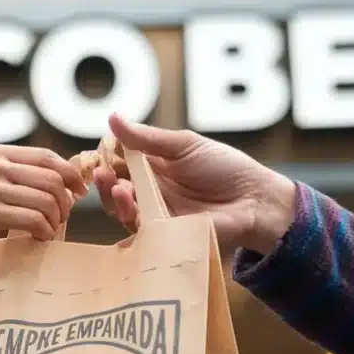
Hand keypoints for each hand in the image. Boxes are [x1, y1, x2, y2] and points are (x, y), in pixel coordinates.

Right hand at [0, 145, 87, 250]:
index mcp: (0, 153)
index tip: (81, 191)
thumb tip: (68, 181)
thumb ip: (22, 174)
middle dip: (65, 201)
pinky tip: (41, 237)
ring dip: (56, 219)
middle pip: (51, 179)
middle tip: (63, 217)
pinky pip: (32, 219)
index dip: (71, 174)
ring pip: (45, 200)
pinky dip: (44, 231)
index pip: (48, 157)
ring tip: (51, 229)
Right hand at [93, 114, 298, 254]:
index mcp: (152, 166)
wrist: (253, 199)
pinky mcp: (162, 235)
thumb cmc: (224, 168)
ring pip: (121, 210)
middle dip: (104, 181)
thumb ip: (147, 138)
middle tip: (101, 173)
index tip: (99, 151)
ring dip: (112, 198)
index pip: (118, 161)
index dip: (105, 157)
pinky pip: (138, 229)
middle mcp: (149, 190)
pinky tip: (128, 202)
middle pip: (113, 187)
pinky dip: (128, 215)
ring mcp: (154, 213)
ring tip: (118, 188)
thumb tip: (112, 118)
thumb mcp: (184, 145)